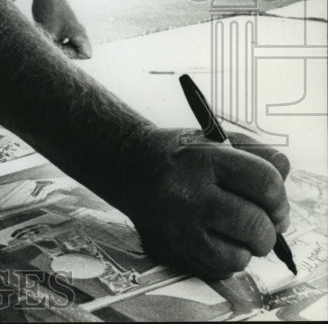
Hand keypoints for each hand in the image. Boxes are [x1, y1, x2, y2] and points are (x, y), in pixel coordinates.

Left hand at [29, 0, 91, 58]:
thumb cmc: (48, 12)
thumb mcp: (48, 34)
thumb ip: (52, 49)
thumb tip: (51, 60)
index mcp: (79, 34)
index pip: (86, 54)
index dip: (72, 55)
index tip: (59, 46)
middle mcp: (78, 32)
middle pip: (77, 52)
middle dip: (63, 51)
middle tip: (51, 43)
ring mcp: (71, 29)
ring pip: (68, 46)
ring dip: (57, 46)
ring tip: (47, 38)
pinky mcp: (63, 27)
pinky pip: (62, 40)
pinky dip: (54, 40)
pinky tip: (44, 34)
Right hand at [123, 127, 290, 279]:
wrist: (128, 166)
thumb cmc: (179, 154)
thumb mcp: (213, 140)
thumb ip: (255, 154)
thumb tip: (283, 180)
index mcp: (201, 160)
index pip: (264, 182)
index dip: (279, 197)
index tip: (275, 204)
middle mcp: (187, 194)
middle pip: (255, 226)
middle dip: (267, 229)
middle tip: (260, 224)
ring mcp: (176, 227)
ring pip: (238, 257)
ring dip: (244, 248)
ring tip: (232, 232)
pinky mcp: (170, 250)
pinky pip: (217, 271)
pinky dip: (223, 260)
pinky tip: (213, 240)